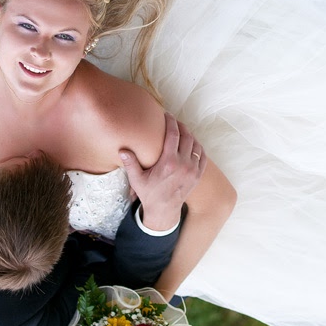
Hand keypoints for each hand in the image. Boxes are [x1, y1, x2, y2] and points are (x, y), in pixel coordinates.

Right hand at [119, 112, 206, 230]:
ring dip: (190, 135)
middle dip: (181, 126)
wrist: (164, 211)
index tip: (167, 115)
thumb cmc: (149, 194)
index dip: (171, 122)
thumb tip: (122, 150)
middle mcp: (183, 164)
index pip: (173, 134)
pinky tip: (192, 144)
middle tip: (174, 121)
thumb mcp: (137, 180)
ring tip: (182, 131)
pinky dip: (198, 147)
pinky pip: (203, 156)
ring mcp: (193, 170)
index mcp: (168, 162)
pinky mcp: (198, 175)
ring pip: (196, 145)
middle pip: (187, 136)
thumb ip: (130, 164)